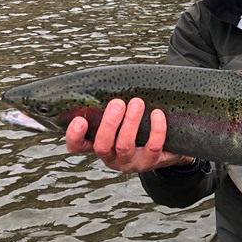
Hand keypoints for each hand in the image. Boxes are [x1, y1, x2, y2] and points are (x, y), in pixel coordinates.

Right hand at [65, 98, 193, 172]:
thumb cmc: (140, 127)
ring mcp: (131, 162)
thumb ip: (112, 107)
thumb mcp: (122, 119)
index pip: (77, 146)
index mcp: (100, 144)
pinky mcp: (151, 162)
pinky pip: (153, 147)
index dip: (74, 136)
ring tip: (137, 103)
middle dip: (109, 123)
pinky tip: (157, 113)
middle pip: (102, 146)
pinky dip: (156, 129)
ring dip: (130, 122)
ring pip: (125, 146)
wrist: (167, 146)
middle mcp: (112, 157)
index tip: (79, 120)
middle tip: (118, 103)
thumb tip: (108, 80)